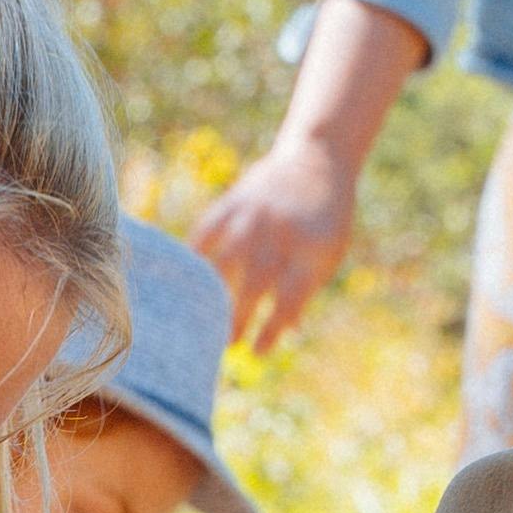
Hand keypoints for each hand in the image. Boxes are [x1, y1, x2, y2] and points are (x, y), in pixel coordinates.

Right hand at [186, 146, 357, 348]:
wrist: (318, 158)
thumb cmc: (325, 219)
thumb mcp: (329, 254)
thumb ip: (304, 291)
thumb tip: (285, 335)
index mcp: (313, 250)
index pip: (290, 298)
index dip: (271, 328)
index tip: (256, 353)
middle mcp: (283, 232)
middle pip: (256, 282)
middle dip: (238, 316)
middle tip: (225, 344)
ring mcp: (255, 215)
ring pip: (227, 259)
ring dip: (212, 293)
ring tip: (201, 319)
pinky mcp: (234, 201)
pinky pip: (207, 233)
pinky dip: (194, 258)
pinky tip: (184, 281)